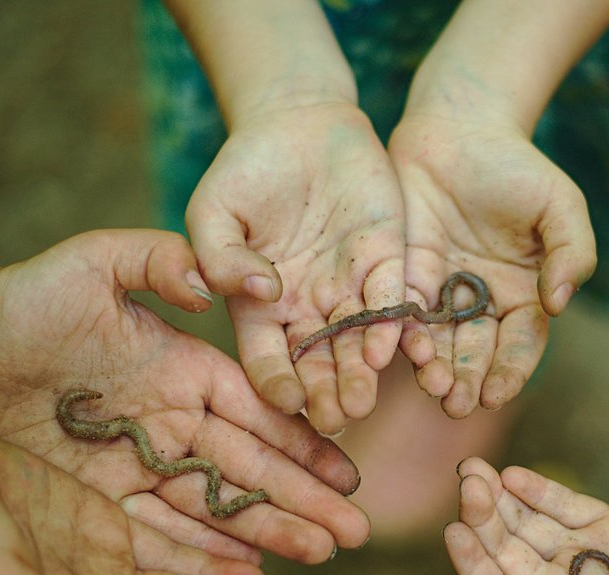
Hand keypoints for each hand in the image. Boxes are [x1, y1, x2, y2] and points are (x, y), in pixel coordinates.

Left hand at [0, 228, 369, 563]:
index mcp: (188, 369)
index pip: (259, 412)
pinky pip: (162, 528)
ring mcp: (144, 461)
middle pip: (251, 467)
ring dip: (269, 531)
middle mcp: (177, 420)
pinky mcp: (104, 494)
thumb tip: (230, 285)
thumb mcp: (99, 259)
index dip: (304, 443)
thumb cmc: (28, 294)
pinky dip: (205, 551)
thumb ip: (165, 261)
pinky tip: (248, 573)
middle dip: (305, 499)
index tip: (348, 470)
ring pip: (216, 504)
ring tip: (321, 555)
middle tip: (355, 531)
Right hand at [185, 102, 407, 434]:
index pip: (267, 358)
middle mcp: (309, 310)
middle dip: (328, 392)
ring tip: (365, 399)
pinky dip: (394, 324)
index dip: (276, 381)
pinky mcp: (387, 262)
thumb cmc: (245, 170)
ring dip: (363, 373)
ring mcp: (350, 290)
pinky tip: (395, 347)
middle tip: (338, 418)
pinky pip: (393, 300)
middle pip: (319, 363)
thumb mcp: (214, 209)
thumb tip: (259, 291)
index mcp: (261, 308)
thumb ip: (220, 254)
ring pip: (360, 343)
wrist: (299, 123)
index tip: (287, 401)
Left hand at [388, 115, 595, 417]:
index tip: (496, 394)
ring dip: (435, 370)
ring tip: (432, 388)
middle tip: (457, 404)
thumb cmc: (517, 167)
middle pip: (476, 355)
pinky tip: (404, 352)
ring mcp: (441, 295)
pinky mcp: (404, 279)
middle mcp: (481, 306)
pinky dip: (402, 336)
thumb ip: (572, 253)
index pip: (520, 346)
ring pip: (438, 344)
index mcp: (524, 297)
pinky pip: (402, 315)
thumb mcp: (560, 206)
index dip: (510, 372)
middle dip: (467, 381)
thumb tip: (560, 304)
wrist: (458, 129)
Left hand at [444, 457, 608, 574]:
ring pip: (528, 522)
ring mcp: (578, 555)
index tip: (454, 534)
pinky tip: (515, 475)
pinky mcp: (608, 529)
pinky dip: (540, 490)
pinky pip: (564, 505)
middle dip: (483, 517)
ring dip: (500, 496)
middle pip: (506, 550)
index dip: (473, 565)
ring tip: (474, 470)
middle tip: (467, 484)